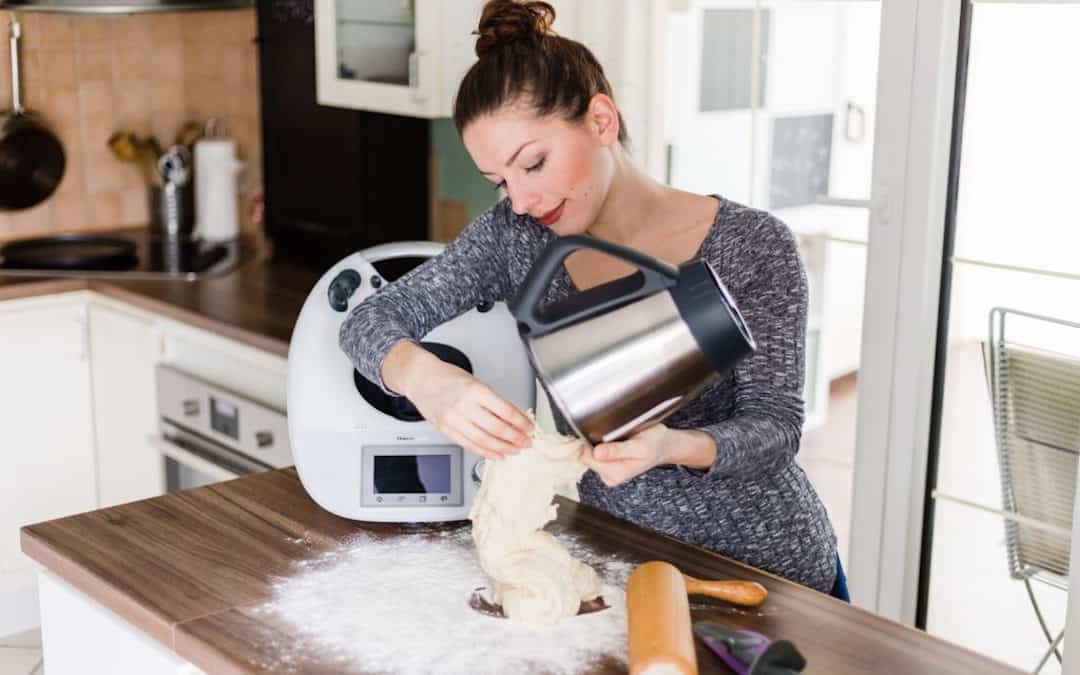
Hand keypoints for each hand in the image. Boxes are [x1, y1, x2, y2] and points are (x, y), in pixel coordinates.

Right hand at [393, 345, 532, 459]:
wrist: (422, 379)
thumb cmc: (449, 378)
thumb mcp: (476, 383)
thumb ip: (492, 401)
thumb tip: (514, 418)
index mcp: (475, 390)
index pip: (505, 410)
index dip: (521, 422)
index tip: (530, 427)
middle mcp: (464, 406)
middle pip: (496, 428)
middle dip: (516, 438)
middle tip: (527, 442)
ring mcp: (454, 420)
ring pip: (484, 440)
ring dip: (503, 448)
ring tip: (515, 450)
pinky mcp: (446, 430)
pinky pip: (469, 445)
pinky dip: (485, 452)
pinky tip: (497, 454)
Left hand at [581, 425, 717, 486]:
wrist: (664, 446)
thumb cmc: (655, 444)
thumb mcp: (640, 446)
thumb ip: (617, 451)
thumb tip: (596, 453)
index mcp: (616, 473)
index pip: (587, 459)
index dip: (589, 443)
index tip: (601, 434)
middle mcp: (609, 475)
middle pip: (585, 456)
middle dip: (595, 442)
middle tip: (613, 435)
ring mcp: (607, 471)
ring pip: (589, 454)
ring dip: (598, 442)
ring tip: (616, 437)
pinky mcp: (607, 465)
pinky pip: (594, 453)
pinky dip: (600, 444)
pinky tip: (614, 440)